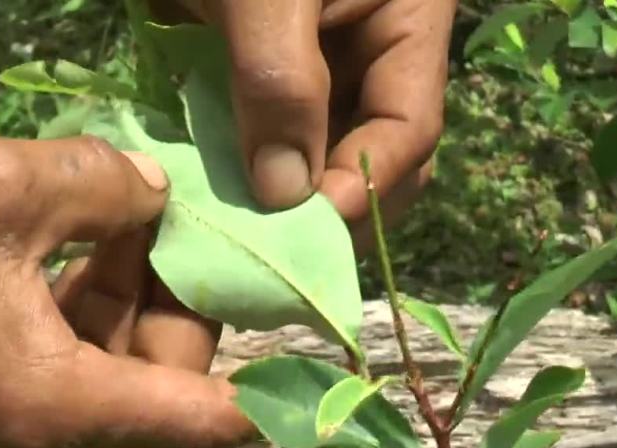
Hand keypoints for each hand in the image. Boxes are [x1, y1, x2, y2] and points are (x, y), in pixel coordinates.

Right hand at [0, 130, 254, 447]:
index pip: (198, 418)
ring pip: (107, 362)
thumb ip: (104, 187)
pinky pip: (58, 354)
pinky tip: (84, 233)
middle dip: (181, 298)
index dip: (264, 389)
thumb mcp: (3, 187)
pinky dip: (81, 300)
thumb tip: (153, 194)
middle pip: (157, 379)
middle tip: (192, 221)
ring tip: (138, 213)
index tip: (312, 350)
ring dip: (130, 290)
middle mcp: (36, 431)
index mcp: (57, 402)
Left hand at [160, 0, 455, 249]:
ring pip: (312, 155)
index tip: (308, 228)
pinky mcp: (258, 73)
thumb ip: (281, 83)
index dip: (365, 184)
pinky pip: (259, 135)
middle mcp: (366, 54)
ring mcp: (312, 67)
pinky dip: (235, 170)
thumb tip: (285, 197)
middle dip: (326, 208)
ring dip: (276, 200)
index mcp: (403, 22)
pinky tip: (208, 198)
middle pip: (369, 155)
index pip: (409, 127)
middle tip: (272, 256)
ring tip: (235, 239)